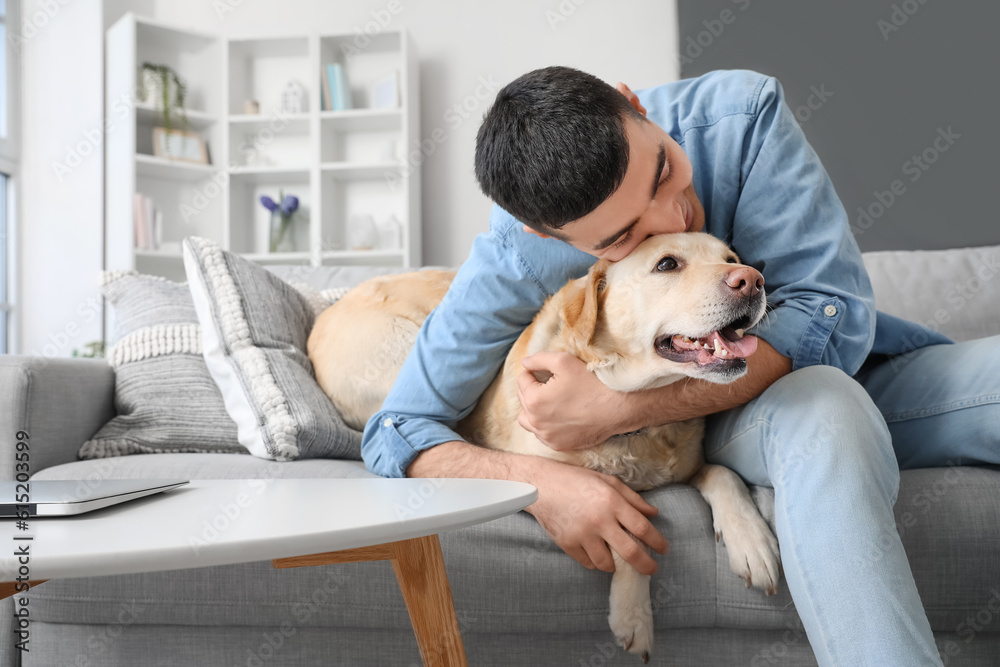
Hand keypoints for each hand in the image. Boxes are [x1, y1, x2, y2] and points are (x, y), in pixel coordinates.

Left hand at [517, 351, 626, 450]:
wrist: (617, 407)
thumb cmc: (591, 383)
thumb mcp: (563, 361)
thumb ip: (538, 359)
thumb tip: (525, 363)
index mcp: (533, 400)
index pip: (522, 380)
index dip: (533, 371)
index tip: (546, 370)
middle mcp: (536, 422)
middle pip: (523, 400)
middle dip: (532, 389)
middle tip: (550, 382)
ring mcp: (547, 436)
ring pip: (528, 421)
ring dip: (533, 409)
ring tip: (549, 400)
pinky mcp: (559, 445)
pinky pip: (543, 434)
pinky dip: (545, 425)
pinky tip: (559, 416)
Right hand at [519, 455, 667, 574]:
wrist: (539, 485)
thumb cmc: (575, 479)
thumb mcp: (607, 481)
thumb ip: (632, 498)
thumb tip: (654, 513)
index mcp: (611, 501)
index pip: (642, 528)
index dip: (657, 541)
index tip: (664, 549)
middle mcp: (599, 520)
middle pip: (630, 552)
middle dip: (646, 565)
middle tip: (652, 569)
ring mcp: (582, 534)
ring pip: (608, 563)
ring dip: (617, 564)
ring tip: (619, 559)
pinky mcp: (567, 544)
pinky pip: (588, 563)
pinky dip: (596, 562)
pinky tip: (598, 554)